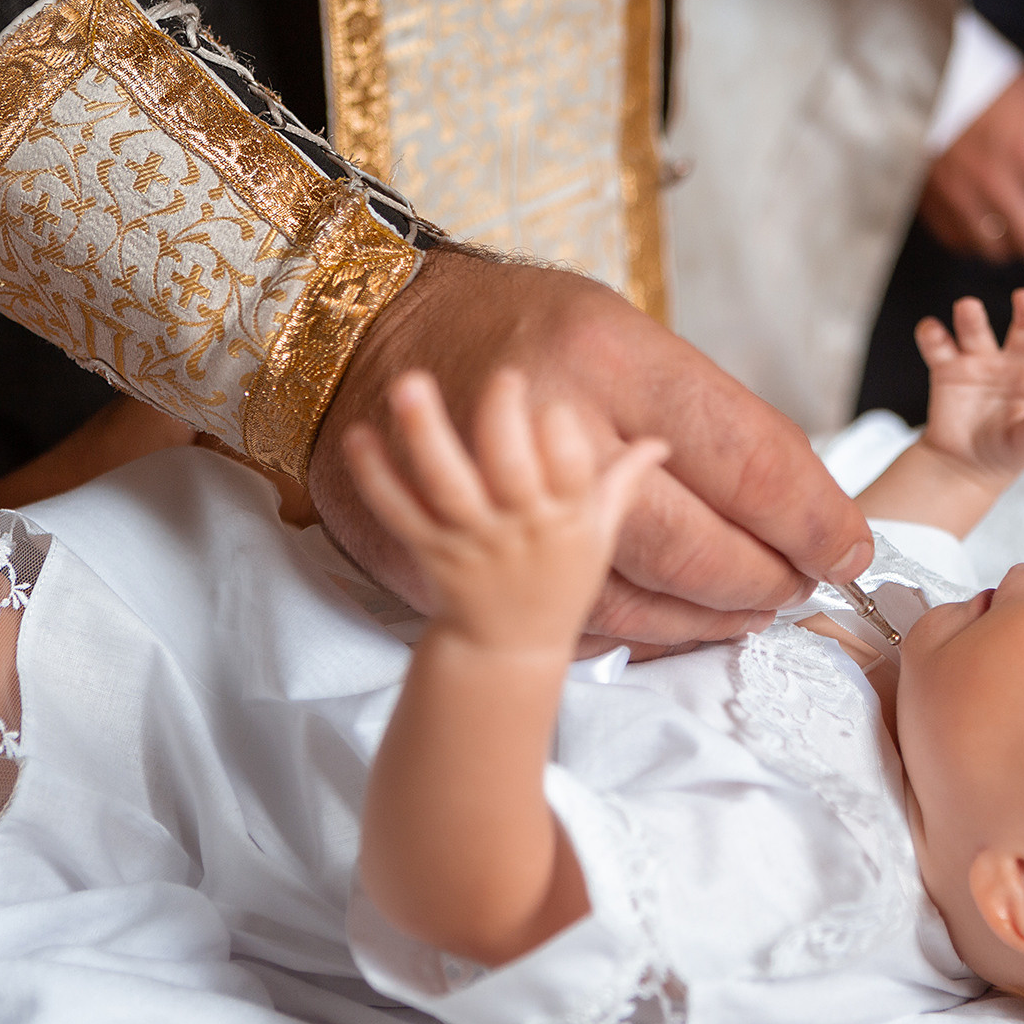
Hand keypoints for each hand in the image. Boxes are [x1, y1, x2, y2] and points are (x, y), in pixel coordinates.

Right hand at [314, 250, 873, 651]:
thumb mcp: (621, 331)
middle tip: (803, 584)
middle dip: (768, 580)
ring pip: (638, 599)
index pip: (746, 458)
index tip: (846, 544)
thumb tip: (799, 501)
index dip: (812, 518)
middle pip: (696, 546)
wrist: (363, 338)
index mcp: (610, 356)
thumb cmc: (518, 331)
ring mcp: (497, 501)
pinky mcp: (456, 554)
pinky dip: (640, 629)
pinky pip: (574, 620)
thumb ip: (701, 416)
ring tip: (752, 607)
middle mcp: (555, 427)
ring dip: (712, 618)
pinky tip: (675, 617)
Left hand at [343, 369, 664, 653]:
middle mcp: (519, 527)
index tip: (551, 403)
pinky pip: (396, 510)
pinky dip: (374, 474)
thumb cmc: (559, 584)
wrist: (507, 648)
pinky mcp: (427, 548)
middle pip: (510, 468)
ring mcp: (470, 538)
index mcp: (567, 519)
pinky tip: (359, 434)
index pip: (570, 469)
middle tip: (502, 375)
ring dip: (427, 434)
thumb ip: (625, 483)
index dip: (561, 434)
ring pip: (446, 484)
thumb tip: (664, 443)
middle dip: (503, 418)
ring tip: (410, 384)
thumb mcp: (601, 537)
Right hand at [915, 290, 1023, 484]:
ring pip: (977, 330)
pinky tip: (931, 330)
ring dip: (972, 317)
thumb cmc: (1005, 454)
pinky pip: (939, 346)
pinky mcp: (948, 369)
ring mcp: (980, 363)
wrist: (963, 466)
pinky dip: (932, 335)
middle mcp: (1014, 364)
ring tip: (966, 307)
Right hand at [919, 69, 1023, 265]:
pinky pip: (968, 246)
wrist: (928, 84)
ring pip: (1005, 252)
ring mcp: (961, 199)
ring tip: (1023, 216)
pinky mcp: (935, 209)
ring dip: (1020, 240)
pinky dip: (984, 239)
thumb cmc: (993, 91)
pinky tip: (990, 217)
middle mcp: (994, 181)